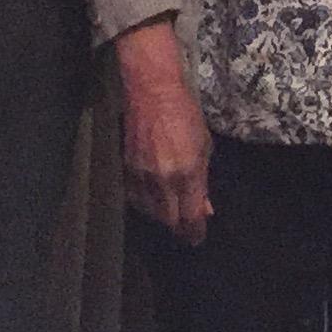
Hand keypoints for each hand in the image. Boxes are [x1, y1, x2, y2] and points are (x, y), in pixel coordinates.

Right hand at [115, 22, 213, 239]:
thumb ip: (203, 181)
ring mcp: (141, 176)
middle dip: (180, 226)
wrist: (152, 93)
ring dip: (163, 215)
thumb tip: (205, 207)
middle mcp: (162, 180)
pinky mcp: (126, 170)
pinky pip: (135, 199)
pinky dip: (146, 204)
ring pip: (151, 212)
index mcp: (186, 173)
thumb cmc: (185, 115)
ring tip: (172, 210)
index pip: (189, 217)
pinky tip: (154, 199)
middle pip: (169, 220)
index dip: (194, 232)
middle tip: (187, 225)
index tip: (197, 238)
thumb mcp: (204, 147)